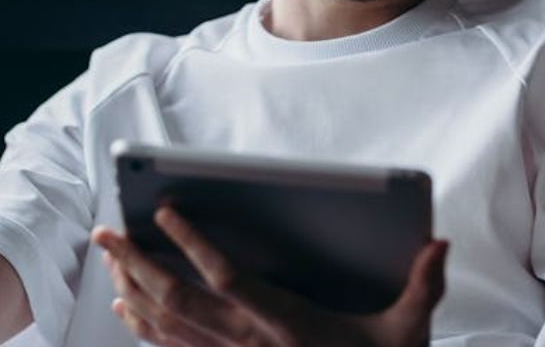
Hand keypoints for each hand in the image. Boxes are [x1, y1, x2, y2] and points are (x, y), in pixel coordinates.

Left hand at [92, 207, 447, 346]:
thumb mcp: (408, 332)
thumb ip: (423, 287)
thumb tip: (437, 244)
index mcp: (286, 325)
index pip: (228, 278)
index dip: (193, 244)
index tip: (166, 211)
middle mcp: (248, 345)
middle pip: (176, 299)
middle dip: (135, 261)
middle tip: (106, 229)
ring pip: (165, 325)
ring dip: (131, 287)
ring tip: (108, 255)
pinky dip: (142, 325)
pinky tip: (125, 306)